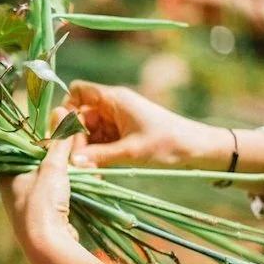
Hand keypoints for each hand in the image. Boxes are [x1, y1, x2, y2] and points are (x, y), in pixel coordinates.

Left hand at [0, 110, 99, 263]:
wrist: (48, 245)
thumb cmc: (41, 203)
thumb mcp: (52, 167)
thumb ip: (59, 141)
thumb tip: (64, 113)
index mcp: (6, 174)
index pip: (24, 147)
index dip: (45, 139)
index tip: (64, 133)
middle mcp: (15, 188)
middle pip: (43, 162)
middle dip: (66, 157)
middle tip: (81, 151)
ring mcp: (31, 202)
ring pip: (56, 177)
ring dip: (74, 171)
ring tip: (89, 169)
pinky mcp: (47, 214)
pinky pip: (63, 192)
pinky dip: (76, 186)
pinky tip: (90, 181)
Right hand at [66, 81, 232, 170]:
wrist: (196, 149)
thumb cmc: (168, 143)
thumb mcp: (132, 152)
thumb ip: (100, 156)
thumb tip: (72, 163)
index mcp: (114, 99)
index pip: (77, 92)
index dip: (67, 110)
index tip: (67, 134)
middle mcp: (112, 106)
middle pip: (79, 116)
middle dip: (75, 138)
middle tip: (77, 162)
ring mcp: (116, 121)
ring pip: (88, 132)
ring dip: (85, 150)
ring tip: (89, 171)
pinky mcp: (121, 134)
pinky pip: (99, 142)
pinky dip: (96, 155)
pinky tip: (98, 170)